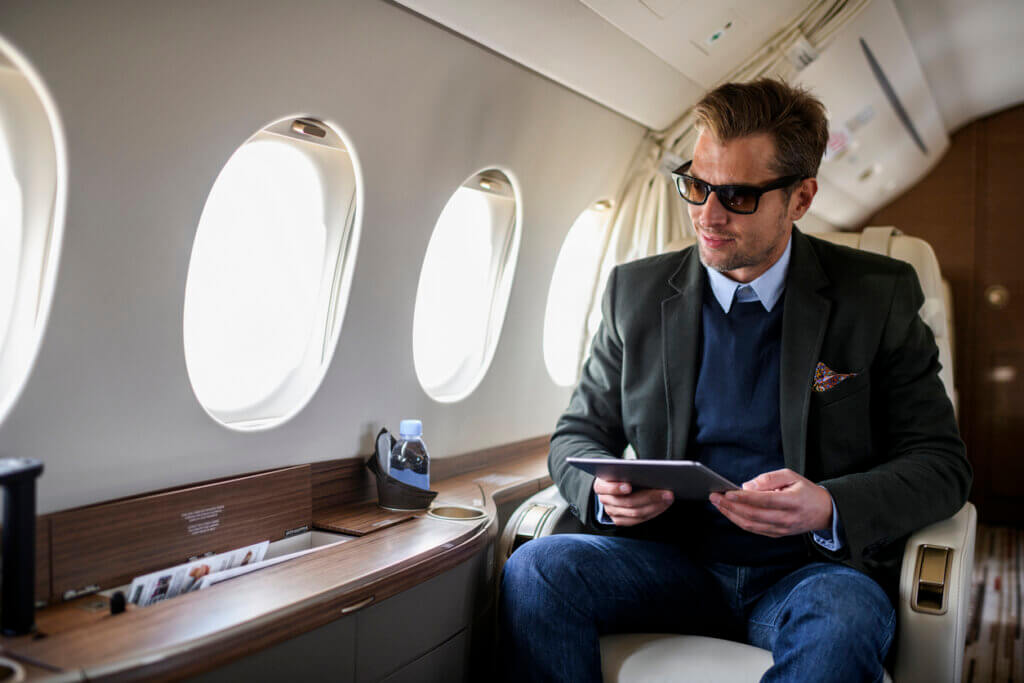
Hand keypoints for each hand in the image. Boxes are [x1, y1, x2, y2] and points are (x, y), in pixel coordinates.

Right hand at [593, 477, 673, 526]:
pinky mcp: (620, 521)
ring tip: (669, 498)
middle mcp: (604, 500)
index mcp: (600, 485)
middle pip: (627, 502)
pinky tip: (663, 505)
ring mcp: (612, 512)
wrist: (612, 486)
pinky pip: (638, 520)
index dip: (617, 488)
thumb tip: (649, 470)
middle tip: (666, 492)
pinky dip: (653, 512)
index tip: (629, 486)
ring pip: (635, 513)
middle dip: (649, 497)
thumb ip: (629, 470)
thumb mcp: (620, 469)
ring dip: (656, 506)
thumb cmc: (620, 474)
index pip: (606, 488)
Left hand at [709, 469, 831, 536]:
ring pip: (751, 525)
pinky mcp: (777, 535)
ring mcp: (781, 530)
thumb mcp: (791, 476)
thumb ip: (768, 479)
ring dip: (731, 515)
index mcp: (792, 502)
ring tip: (717, 503)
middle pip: (753, 515)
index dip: (744, 498)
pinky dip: (738, 521)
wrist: (824, 512)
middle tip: (714, 496)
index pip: (764, 501)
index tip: (727, 492)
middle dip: (730, 506)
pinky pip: (754, 529)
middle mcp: (786, 519)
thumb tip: (746, 486)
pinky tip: (729, 511)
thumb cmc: (805, 490)